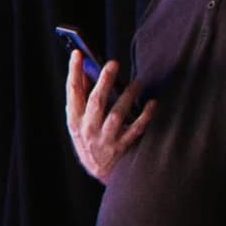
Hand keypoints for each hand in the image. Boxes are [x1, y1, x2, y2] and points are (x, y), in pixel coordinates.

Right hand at [64, 53, 155, 182]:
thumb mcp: (79, 121)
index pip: (72, 92)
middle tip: (113, 63)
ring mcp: (105, 139)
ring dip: (127, 96)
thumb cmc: (90, 139)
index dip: (74, 72)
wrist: (100, 171)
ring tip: (137, 82)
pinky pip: (136, 129)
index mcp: (74, 120)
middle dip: (103, 81)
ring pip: (116, 115)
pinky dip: (146, 116)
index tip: (77, 53)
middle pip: (96, 102)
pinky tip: (153, 104)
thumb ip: (81, 99)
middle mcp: (88, 129)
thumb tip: (85, 71)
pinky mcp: (122, 146)